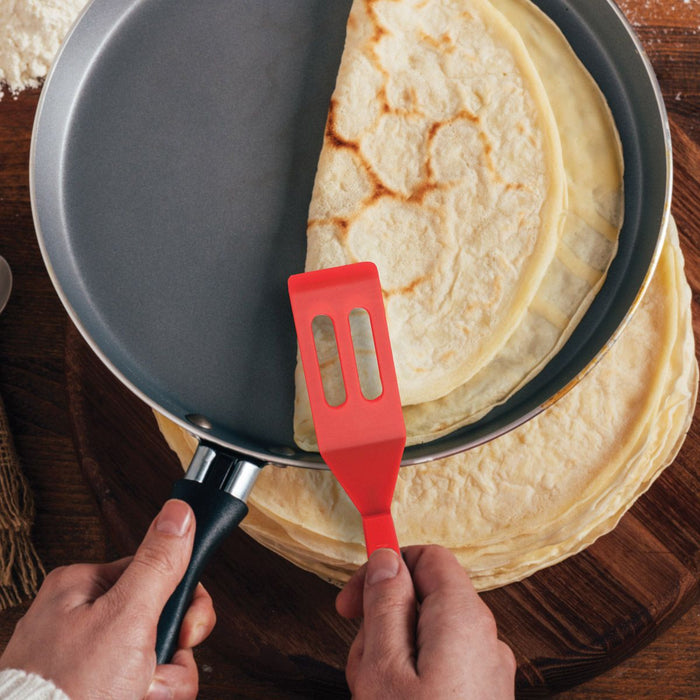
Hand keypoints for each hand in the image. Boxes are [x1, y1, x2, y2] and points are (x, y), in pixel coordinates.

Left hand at [0, 499, 214, 699]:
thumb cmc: (67, 692)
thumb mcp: (126, 617)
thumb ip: (158, 563)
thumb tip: (178, 511)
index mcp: (82, 586)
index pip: (156, 572)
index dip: (184, 602)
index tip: (190, 630)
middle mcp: (80, 618)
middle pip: (159, 618)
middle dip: (171, 652)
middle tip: (159, 672)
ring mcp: (84, 658)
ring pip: (153, 656)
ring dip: (164, 683)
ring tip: (142, 697)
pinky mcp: (90, 689)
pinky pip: (138, 683)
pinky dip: (148, 698)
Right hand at [336, 544, 515, 698]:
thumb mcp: (384, 668)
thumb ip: (385, 605)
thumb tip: (386, 560)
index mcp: (463, 617)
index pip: (428, 556)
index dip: (385, 568)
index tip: (353, 596)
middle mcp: (485, 637)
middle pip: (424, 598)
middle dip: (384, 622)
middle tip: (364, 663)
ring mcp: (488, 671)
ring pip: (428, 637)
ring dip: (394, 656)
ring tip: (378, 693)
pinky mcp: (484, 695)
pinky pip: (443, 666)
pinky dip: (415, 678)